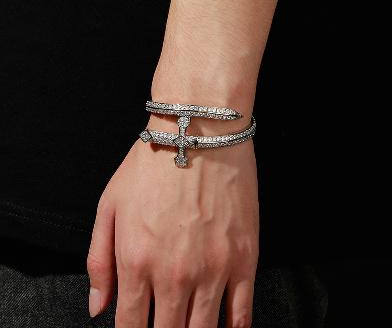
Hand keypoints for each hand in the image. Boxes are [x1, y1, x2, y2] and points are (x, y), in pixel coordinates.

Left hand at [87, 121, 258, 327]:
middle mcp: (174, 275)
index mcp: (137, 262)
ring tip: (189, 325)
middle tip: (165, 324)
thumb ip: (99, 261)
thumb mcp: (110, 205)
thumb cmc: (152, 165)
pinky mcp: (244, 259)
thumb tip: (99, 309)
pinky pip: (241, 316)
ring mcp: (213, 270)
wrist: (199, 133)